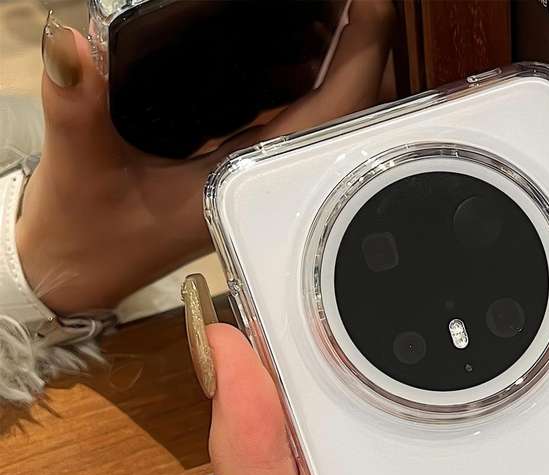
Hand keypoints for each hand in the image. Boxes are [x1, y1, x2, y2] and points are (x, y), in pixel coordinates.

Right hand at [14, 3, 394, 314]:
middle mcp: (261, 179)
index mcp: (246, 183)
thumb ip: (76, 105)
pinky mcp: (232, 166)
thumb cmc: (86, 233)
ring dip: (334, 65)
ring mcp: (251, 173)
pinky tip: (294, 48)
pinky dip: (300, 80)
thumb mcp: (80, 164)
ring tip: (340, 11)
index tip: (374, 4)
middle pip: (339, 112)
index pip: (329, 115)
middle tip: (362, 0)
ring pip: (318, 117)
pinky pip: (284, 119)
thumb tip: (72, 44)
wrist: (77, 271)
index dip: (361, 56)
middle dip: (360, 51)